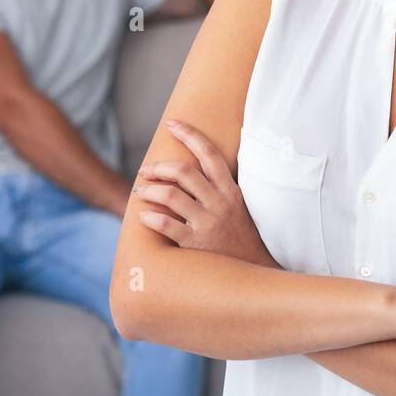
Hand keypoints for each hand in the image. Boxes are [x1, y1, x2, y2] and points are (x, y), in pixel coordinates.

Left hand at [133, 118, 274, 265]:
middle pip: (183, 171)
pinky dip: (150, 218)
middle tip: (145, 170)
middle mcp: (219, 202)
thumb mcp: (239, 206)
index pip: (209, 153)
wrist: (256, 271)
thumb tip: (198, 166)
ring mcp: (207, 222)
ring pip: (170, 195)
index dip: (190, 134)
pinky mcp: (196, 243)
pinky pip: (166, 224)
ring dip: (149, 189)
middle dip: (159, 166)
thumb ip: (221, 187)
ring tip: (139, 191)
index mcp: (230, 190)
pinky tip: (143, 217)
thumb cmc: (243, 237)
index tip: (172, 124)